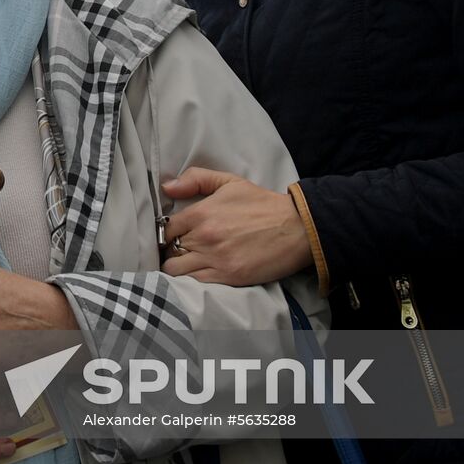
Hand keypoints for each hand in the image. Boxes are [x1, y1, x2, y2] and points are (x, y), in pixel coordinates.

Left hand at [160, 168, 310, 285]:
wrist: (297, 227)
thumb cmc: (263, 204)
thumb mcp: (229, 182)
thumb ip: (196, 180)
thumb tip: (167, 187)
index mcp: (201, 213)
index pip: (166, 228)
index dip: (166, 233)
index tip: (172, 236)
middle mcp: (204, 237)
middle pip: (168, 251)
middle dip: (171, 251)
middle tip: (180, 251)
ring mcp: (215, 259)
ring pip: (176, 270)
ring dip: (178, 267)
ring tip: (187, 264)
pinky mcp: (228, 277)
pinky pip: (195, 283)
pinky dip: (192, 280)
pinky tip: (199, 274)